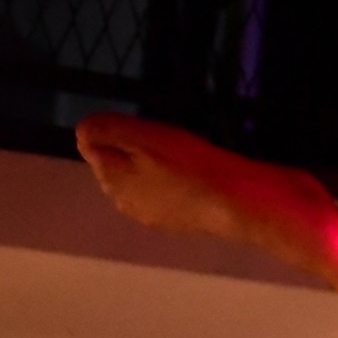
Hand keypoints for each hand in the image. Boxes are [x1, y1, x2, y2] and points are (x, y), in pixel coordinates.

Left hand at [75, 114, 335, 262]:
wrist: (255, 204)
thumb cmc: (194, 170)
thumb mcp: (141, 138)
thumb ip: (103, 131)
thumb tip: (82, 133)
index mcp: (118, 188)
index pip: (94, 146)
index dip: (114, 126)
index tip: (141, 123)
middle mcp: (136, 205)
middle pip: (122, 160)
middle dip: (136, 143)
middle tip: (166, 133)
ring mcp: (168, 213)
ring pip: (151, 172)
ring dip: (163, 155)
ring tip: (187, 147)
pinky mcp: (199, 213)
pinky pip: (180, 184)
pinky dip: (187, 171)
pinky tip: (205, 165)